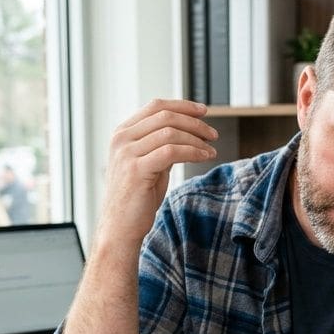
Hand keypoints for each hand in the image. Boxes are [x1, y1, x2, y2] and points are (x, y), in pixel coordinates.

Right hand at [101, 98, 217, 242]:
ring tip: (211, 149)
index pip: (156, 106)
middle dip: (194, 123)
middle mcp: (122, 139)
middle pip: (165, 116)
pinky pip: (172, 152)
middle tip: (213, 134)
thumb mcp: (149, 163)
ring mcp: (127, 153)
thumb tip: (188, 130)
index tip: (204, 112)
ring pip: (170, 132)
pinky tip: (204, 157)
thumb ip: (161, 145)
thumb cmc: (137, 198)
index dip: (183, 106)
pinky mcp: (136, 170)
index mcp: (122, 133)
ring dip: (196, 139)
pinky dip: (192, 151)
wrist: (121, 227)